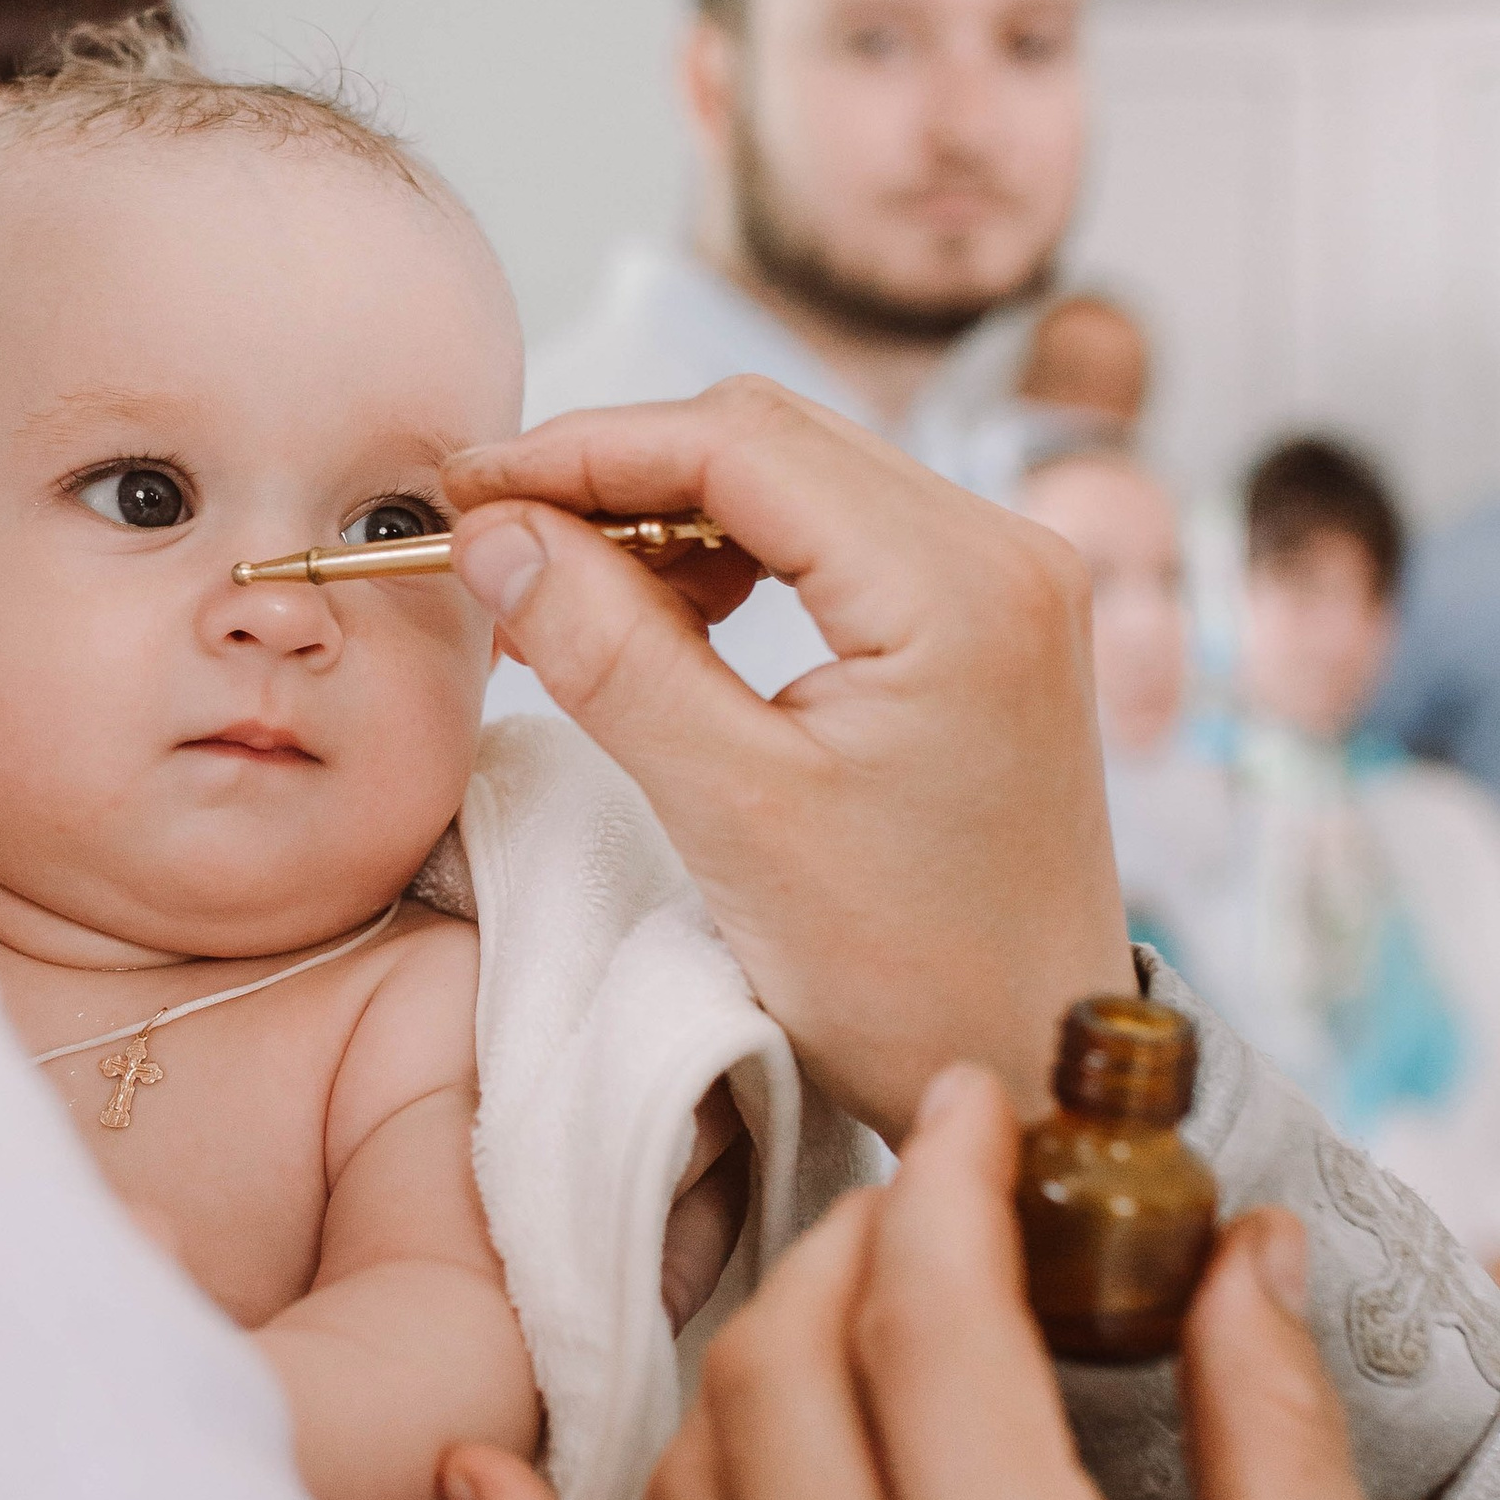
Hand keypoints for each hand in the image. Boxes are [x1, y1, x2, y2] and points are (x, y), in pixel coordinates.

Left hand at [444, 1069, 1497, 1499]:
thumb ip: (1269, 1429)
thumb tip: (1234, 1244)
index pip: (931, 1328)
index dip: (951, 1182)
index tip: (980, 1106)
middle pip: (785, 1373)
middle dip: (856, 1246)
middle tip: (940, 1202)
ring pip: (689, 1483)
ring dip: (750, 1357)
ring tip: (840, 1306)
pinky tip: (484, 1465)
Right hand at [446, 381, 1133, 1130]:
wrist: (1030, 1060)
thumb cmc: (904, 972)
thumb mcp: (730, 811)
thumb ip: (607, 652)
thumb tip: (498, 536)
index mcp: (960, 583)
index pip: (737, 444)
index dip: (583, 450)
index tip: (469, 489)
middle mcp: (1003, 548)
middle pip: (768, 439)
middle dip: (617, 476)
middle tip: (497, 543)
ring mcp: (1005, 579)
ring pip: (796, 479)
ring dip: (669, 518)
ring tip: (567, 598)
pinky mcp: (987, 618)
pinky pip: (836, 535)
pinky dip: (732, 558)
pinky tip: (665, 620)